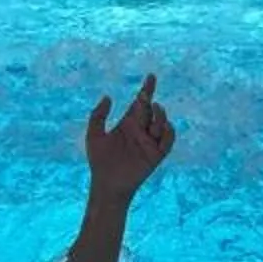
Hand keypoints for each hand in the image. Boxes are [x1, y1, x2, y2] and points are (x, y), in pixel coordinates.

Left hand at [84, 72, 175, 200]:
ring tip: (152, 108)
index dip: (147, 90)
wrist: (106, 184)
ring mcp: (149, 143)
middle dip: (149, 101)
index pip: (140, 104)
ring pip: (161, 123)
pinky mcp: (155, 155)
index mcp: (128, 124)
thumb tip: (107, 96)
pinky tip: (163, 126)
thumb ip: (98, 115)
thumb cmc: (99, 161)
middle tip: (144, 95)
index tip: (151, 77)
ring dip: (159, 115)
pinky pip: (167, 141)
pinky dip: (168, 132)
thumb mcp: (94, 135)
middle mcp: (140, 131)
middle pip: (150, 111)